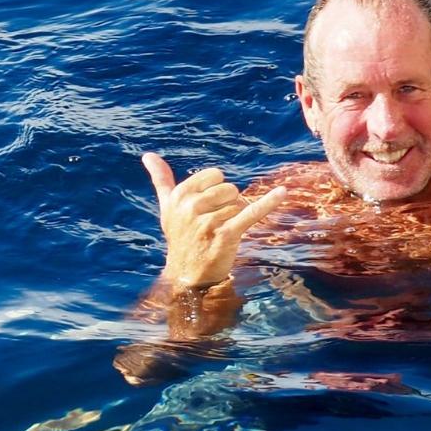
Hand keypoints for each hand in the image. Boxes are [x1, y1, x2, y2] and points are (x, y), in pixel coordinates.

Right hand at [142, 153, 285, 289]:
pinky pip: (250, 213)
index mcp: (179, 196)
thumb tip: (148, 155)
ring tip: (221, 233)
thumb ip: (161, 180)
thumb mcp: (167, 208)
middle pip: (229, 188)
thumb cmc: (180, 237)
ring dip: (236, 217)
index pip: (215, 175)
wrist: (186, 275)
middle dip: (229, 203)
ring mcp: (208, 222)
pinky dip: (268, 203)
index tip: (208, 207)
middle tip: (216, 223)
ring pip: (239, 204)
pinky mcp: (226, 236)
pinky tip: (282, 193)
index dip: (217, 189)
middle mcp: (190, 208)